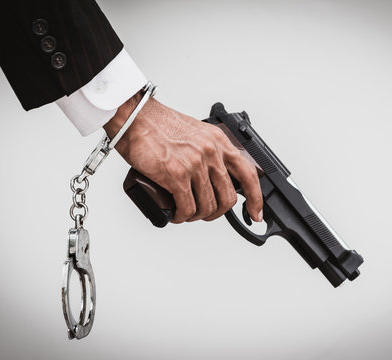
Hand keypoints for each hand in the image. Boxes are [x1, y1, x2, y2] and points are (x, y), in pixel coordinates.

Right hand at [103, 93, 262, 223]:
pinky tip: (176, 214)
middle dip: (217, 213)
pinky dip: (182, 216)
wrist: (135, 117)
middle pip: (227, 198)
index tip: (256, 213)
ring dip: (197, 216)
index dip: (256, 198)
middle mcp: (211, 152)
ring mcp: (195, 164)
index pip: (248, 174)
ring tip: (186, 213)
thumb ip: (210, 152)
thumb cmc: (159, 126)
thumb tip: (214, 178)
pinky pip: (187, 207)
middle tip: (206, 214)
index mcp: (218, 142)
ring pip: (207, 206)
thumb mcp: (197, 134)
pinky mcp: (177, 175)